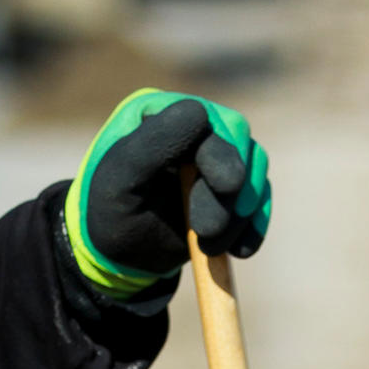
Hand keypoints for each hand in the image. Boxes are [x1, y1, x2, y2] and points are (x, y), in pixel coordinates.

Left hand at [66, 89, 272, 299]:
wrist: (119, 256)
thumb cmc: (110, 212)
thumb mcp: (120, 181)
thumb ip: (153, 144)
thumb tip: (201, 111)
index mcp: (159, 113)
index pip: (206, 118)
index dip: (221, 152)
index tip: (226, 187)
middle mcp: (193, 127)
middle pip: (238, 143)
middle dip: (230, 191)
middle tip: (209, 231)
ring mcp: (217, 155)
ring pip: (254, 171)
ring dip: (239, 215)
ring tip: (210, 247)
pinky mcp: (232, 188)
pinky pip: (258, 198)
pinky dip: (254, 226)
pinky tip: (241, 250)